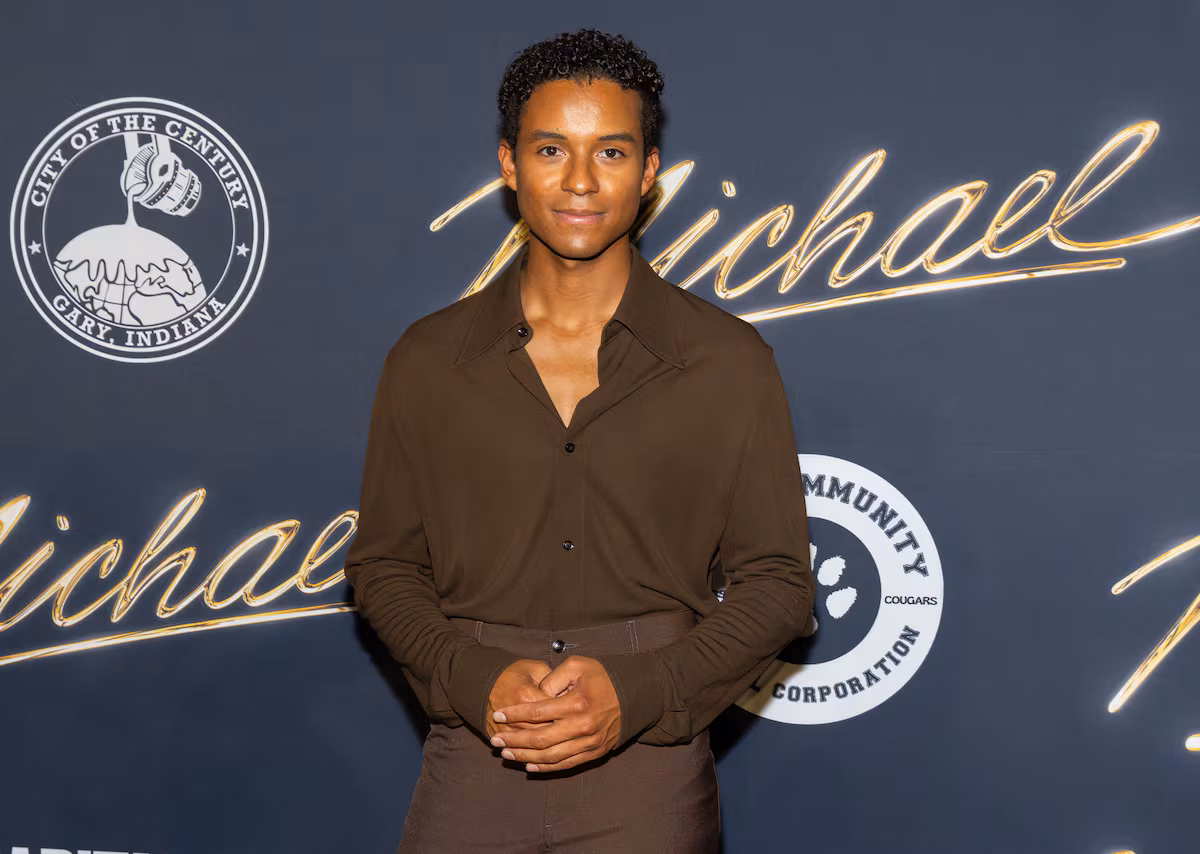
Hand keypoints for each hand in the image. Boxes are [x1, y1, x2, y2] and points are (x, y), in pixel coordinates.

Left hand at [489, 655, 620, 772]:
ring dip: (525, 756)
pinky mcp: (594, 752)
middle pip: (540, 739)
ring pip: (550, 756)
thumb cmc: (603, 677)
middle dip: (514, 741)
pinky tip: (529, 765)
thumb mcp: (578, 666)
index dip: (514, 715)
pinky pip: (566, 764)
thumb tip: (534, 697)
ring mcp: (589, 742)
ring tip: (506, 754)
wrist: (634, 695)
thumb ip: (552, 679)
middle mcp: (582, 726)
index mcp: (576, 703)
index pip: (537, 712)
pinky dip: (546, 767)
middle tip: (496, 740)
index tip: (498, 715)